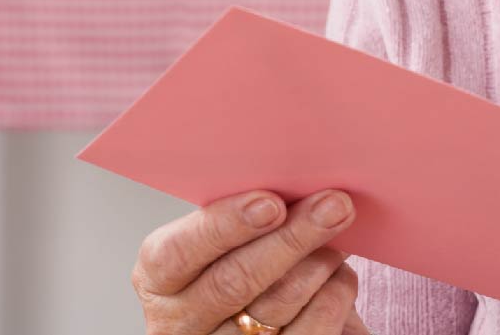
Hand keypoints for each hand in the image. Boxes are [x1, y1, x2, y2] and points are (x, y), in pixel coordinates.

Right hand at [133, 189, 371, 333]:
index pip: (177, 253)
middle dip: (290, 238)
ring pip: (276, 305)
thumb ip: (244, 215)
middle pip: (233, 282)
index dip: (224, 226)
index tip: (271, 202)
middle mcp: (182, 322)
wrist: (270, 318)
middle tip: (333, 205)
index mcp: (160, 278)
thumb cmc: (245, 259)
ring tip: (339, 228)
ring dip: (319, 261)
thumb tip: (295, 180)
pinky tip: (338, 273)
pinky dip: (334, 294)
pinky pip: (311, 330)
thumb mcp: (226, 238)